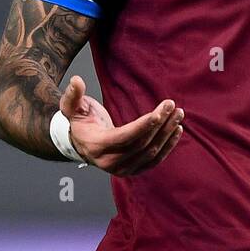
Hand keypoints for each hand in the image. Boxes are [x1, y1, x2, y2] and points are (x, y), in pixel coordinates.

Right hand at [59, 75, 182, 175]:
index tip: (160, 111)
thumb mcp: (72, 107)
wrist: (82, 144)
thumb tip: (76, 80)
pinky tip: (177, 131)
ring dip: (167, 134)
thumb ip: (73, 94)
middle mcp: (110, 162)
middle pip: (141, 145)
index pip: (125, 137)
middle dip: (160, 125)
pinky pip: (154, 160)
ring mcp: (123, 169)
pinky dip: (168, 146)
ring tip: (178, 115)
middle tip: (172, 106)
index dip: (144, 125)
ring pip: (150, 152)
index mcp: (96, 146)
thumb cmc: (80, 121)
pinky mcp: (133, 170)